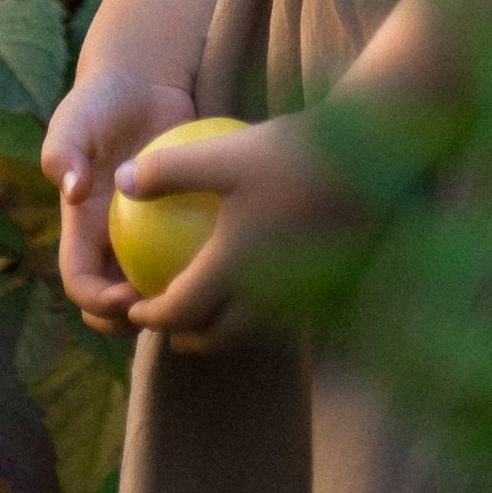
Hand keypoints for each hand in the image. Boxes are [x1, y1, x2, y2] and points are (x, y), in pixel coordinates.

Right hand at [42, 65, 194, 332]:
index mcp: (82, 231)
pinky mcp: (180, 222)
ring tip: (203, 295)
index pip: (82, 284)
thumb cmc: (100, 102)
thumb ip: (64, 151)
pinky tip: (234, 257)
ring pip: (159, 286)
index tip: (127, 297)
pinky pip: (193, 254)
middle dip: (136, 322)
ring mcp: (147, 236)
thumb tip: (72, 190)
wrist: (141, 83)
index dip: (97, 304)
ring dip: (176, 301)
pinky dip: (207, 262)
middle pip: (117, 304)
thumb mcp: (74, 120)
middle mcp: (112, 242)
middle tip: (169, 309)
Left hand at [113, 111, 349, 351]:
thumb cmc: (292, 156)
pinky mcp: (323, 286)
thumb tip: (120, 181)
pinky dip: (257, 308)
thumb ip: (167, 172)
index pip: (181, 311)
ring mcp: (297, 296)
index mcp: (232, 270)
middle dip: (186, 336)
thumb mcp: (223, 156)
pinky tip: (258, 277)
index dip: (152, 317)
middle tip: (167, 323)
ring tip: (210, 308)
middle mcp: (263, 296)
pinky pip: (279, 311)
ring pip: (249, 328)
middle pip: (216, 334)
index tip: (134, 312)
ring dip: (222, 326)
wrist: (370, 162)